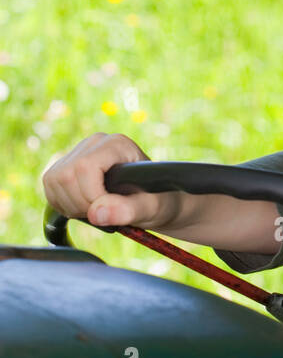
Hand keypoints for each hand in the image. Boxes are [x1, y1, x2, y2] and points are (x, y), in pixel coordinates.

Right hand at [41, 132, 176, 230]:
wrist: (153, 203)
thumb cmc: (158, 202)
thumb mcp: (152, 209)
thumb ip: (129, 210)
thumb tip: (97, 213)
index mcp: (117, 145)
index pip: (85, 167)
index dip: (92, 196)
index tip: (111, 211)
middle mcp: (94, 142)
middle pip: (65, 175)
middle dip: (82, 204)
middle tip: (106, 214)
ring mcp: (78, 152)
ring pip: (53, 181)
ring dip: (72, 207)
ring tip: (99, 211)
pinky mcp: (65, 166)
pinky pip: (49, 187)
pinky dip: (64, 205)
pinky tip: (87, 208)